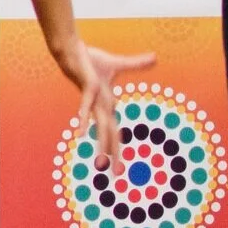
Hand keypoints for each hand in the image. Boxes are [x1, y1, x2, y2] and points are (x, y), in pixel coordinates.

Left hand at [53, 35, 155, 170]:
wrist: (73, 51)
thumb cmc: (90, 60)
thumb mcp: (118, 64)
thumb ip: (136, 64)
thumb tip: (155, 57)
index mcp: (107, 104)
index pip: (113, 130)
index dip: (116, 147)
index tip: (116, 165)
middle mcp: (101, 106)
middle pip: (110, 134)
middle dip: (113, 155)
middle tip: (115, 175)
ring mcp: (95, 100)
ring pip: (102, 126)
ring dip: (103, 144)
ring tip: (102, 163)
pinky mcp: (89, 90)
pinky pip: (87, 107)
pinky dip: (85, 120)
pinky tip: (81, 134)